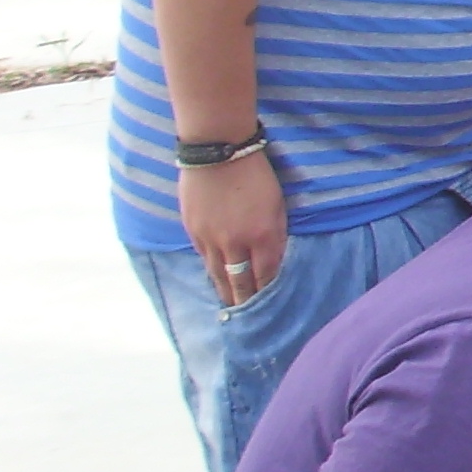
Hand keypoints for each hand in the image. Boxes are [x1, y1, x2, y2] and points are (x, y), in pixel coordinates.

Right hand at [179, 153, 288, 309]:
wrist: (218, 152)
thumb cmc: (256, 174)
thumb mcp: (277, 204)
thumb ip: (275, 234)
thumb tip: (273, 259)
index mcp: (262, 235)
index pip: (265, 276)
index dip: (266, 293)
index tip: (268, 307)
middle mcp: (235, 242)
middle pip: (239, 282)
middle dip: (244, 301)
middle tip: (246, 318)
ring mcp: (210, 238)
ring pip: (217, 275)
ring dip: (224, 292)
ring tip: (229, 306)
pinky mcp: (193, 231)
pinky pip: (204, 258)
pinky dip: (210, 271)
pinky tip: (214, 279)